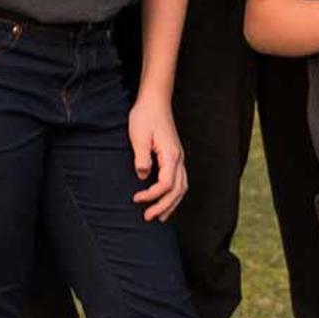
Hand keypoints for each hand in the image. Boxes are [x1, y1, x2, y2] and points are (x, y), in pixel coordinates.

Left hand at [127, 95, 187, 220]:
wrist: (155, 100)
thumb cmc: (145, 116)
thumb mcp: (139, 136)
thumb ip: (141, 158)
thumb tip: (143, 176)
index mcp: (171, 155)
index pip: (165, 184)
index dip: (151, 195)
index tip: (136, 198)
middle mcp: (179, 158)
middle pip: (177, 190)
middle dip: (163, 207)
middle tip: (148, 217)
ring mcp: (179, 157)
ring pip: (182, 187)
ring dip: (171, 204)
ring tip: (160, 216)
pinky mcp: (175, 156)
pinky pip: (179, 180)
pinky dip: (173, 194)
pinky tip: (165, 199)